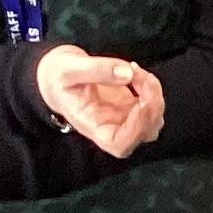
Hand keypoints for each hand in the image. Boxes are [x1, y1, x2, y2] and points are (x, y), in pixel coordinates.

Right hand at [35, 47, 165, 158]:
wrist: (59, 75)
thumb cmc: (58, 77)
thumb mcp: (68, 68)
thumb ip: (96, 69)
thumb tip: (127, 73)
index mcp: (92, 126)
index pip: (118, 144)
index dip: (135, 129)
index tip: (140, 103)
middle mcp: (111, 128)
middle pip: (143, 133)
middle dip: (151, 106)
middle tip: (140, 76)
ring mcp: (124, 119)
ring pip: (153, 119)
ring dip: (154, 95)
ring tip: (136, 71)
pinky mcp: (131, 107)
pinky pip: (151, 104)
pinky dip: (151, 87)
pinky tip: (136, 72)